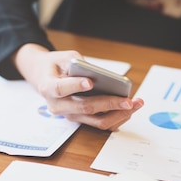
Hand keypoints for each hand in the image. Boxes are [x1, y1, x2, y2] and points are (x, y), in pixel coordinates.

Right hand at [13, 44, 143, 130]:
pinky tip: (130, 108)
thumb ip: (79, 64)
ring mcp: (70, 115)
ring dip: (118, 114)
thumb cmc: (56, 65)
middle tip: (128, 100)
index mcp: (48, 87)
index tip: (90, 82)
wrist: (45, 78)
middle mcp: (58, 106)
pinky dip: (117, 118)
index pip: (61, 88)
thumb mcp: (64, 57)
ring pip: (96, 121)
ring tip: (136, 103)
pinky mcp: (81, 120)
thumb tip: (100, 75)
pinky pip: (101, 123)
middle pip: (85, 108)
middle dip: (108, 104)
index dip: (75, 86)